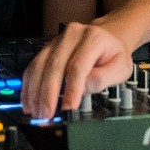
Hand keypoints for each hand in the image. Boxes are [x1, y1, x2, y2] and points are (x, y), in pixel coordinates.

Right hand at [20, 21, 134, 119]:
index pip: (77, 66)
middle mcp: (72, 35)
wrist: (107, 38)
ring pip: (40, 65)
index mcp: (93, 38)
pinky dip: (29, 85)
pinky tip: (28, 101)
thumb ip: (103, 78)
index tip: (68, 107)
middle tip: (47, 114)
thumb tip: (82, 88)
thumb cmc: (113, 54)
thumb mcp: (121, 68)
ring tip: (36, 112)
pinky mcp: (47, 48)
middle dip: (48, 93)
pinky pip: (33, 66)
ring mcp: (57, 40)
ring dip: (35, 91)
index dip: (71, 88)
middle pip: (55, 65)